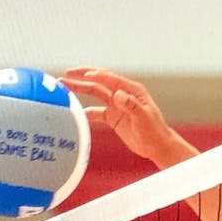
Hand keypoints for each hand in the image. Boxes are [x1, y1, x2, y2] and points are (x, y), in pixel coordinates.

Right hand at [62, 68, 181, 164]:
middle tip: (66, 75)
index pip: (110, 79)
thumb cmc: (154, 131)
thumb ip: (130, 105)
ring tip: (64, 88)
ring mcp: (117, 105)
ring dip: (81, 90)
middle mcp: (122, 94)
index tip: (81, 74)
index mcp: (131, 90)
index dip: (95, 75)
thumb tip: (117, 94)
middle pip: (99, 82)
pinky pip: (96, 111)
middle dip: (82, 77)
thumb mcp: (143, 117)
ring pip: (96, 94)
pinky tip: (75, 114)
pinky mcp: (113, 117)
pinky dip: (86, 112)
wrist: (157, 146)